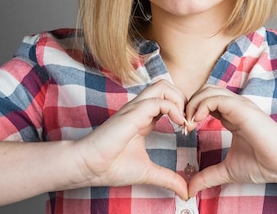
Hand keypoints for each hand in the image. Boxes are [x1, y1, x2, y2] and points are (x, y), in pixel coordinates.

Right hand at [73, 80, 188, 198]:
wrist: (88, 166)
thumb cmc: (111, 167)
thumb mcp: (147, 172)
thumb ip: (167, 178)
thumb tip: (185, 191)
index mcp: (143, 118)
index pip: (166, 99)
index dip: (181, 109)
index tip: (187, 130)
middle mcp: (139, 109)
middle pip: (165, 85)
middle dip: (183, 98)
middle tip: (188, 121)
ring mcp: (135, 108)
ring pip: (162, 86)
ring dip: (179, 100)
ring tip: (183, 121)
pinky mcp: (132, 113)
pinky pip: (158, 100)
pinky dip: (173, 109)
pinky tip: (178, 125)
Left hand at [184, 84, 276, 196]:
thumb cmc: (263, 165)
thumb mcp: (227, 171)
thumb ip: (208, 176)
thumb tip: (190, 189)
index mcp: (232, 116)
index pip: (206, 101)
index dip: (192, 111)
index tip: (185, 130)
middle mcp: (235, 106)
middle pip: (205, 90)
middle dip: (189, 104)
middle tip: (183, 125)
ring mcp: (239, 105)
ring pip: (208, 90)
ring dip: (193, 104)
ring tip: (188, 124)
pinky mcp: (242, 108)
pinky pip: (215, 98)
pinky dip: (201, 106)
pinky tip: (196, 122)